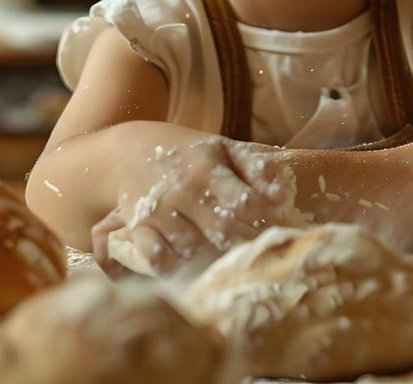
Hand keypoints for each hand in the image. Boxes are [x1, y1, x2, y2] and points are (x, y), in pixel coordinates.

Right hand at [96, 129, 307, 275]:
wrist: (130, 150)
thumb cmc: (188, 153)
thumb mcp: (223, 148)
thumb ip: (255, 168)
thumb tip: (282, 195)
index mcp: (209, 167)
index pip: (245, 202)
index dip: (263, 219)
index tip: (272, 227)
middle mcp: (184, 189)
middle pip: (223, 228)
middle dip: (242, 241)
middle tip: (252, 246)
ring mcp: (159, 209)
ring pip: (192, 246)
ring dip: (207, 253)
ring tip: (217, 247)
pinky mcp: (138, 225)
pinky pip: (157, 256)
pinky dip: (171, 263)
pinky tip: (182, 257)